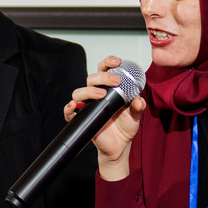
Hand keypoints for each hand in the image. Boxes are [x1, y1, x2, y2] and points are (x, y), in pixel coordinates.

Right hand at [64, 56, 145, 180]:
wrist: (120, 146)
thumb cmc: (125, 127)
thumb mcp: (135, 115)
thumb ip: (138, 106)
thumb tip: (139, 100)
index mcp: (109, 89)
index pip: (104, 70)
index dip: (108, 62)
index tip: (117, 61)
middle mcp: (96, 95)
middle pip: (92, 78)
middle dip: (103, 76)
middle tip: (116, 81)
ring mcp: (88, 107)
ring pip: (79, 92)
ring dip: (89, 90)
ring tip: (102, 94)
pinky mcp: (83, 119)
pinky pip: (70, 113)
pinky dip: (69, 109)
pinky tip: (74, 107)